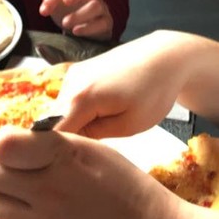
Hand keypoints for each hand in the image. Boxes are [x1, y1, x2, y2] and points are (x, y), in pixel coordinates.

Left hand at [0, 126, 185, 218]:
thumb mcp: (95, 151)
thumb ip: (54, 145)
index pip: (5, 144)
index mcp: (66, 157)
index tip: (3, 142)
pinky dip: (5, 214)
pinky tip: (14, 206)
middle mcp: (51, 190)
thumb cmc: (129, 190)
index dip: (0, 141)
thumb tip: (12, 143)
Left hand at [28, 0, 112, 40]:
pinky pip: (102, 22)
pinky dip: (89, 27)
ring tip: (65, 23)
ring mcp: (101, 7)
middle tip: (65, 1)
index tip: (43, 10)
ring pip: (96, 5)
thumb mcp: (55, 0)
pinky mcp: (106, 23)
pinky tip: (76, 31)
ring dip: (79, 14)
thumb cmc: (69, 11)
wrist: (83, 31)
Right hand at [52, 31, 192, 138]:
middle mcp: (69, 83)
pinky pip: (70, 99)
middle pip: (54, 122)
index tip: (74, 162)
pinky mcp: (79, 70)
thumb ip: (94, 136)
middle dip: (68, 138)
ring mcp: (73, 73)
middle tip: (94, 148)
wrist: (165, 56)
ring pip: (62, 111)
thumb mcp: (129, 125)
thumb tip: (71, 142)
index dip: (59, 152)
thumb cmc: (154, 92)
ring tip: (103, 129)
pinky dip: (79, 110)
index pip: (52, 134)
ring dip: (75, 123)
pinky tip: (103, 113)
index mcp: (80, 98)